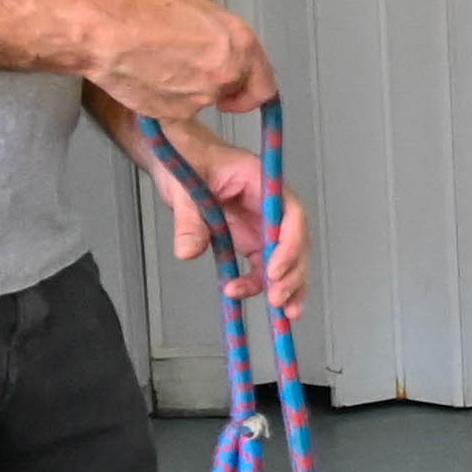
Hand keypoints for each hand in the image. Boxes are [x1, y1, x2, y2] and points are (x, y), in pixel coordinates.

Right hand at [81, 0, 277, 120]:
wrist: (102, 29)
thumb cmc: (141, 8)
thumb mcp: (196, 0)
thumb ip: (220, 29)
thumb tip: (223, 41)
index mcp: (239, 43)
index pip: (266, 85)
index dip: (254, 89)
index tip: (244, 90)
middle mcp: (225, 74)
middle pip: (235, 94)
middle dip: (221, 87)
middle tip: (194, 70)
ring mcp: (200, 98)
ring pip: (203, 102)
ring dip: (189, 90)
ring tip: (160, 64)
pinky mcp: (172, 114)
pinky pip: (177, 112)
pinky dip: (167, 100)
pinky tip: (147, 77)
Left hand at [98, 89, 314, 313]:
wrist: (177, 157)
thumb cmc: (185, 159)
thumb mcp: (183, 186)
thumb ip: (188, 218)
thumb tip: (188, 251)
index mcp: (261, 181)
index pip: (289, 214)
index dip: (288, 244)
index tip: (274, 270)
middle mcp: (268, 204)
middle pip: (294, 241)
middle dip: (292, 272)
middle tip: (278, 298)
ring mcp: (260, 223)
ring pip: (285, 258)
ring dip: (287, 285)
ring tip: (284, 313)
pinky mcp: (248, 238)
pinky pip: (263, 265)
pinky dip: (263, 285)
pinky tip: (260, 300)